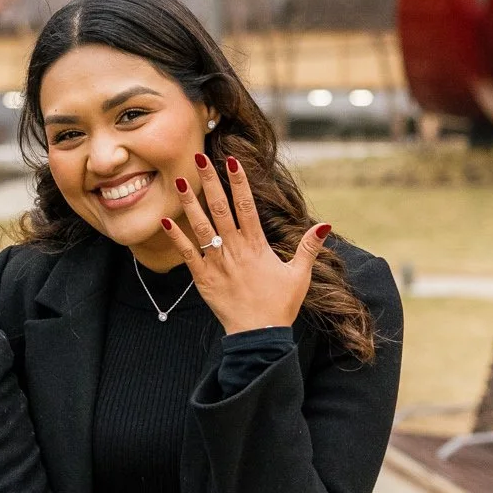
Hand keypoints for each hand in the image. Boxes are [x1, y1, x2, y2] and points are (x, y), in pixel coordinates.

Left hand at [157, 151, 329, 335]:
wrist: (258, 335)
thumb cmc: (280, 305)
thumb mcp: (299, 275)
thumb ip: (309, 247)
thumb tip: (326, 225)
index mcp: (257, 245)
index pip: (246, 205)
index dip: (239, 182)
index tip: (231, 160)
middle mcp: (235, 249)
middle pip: (220, 208)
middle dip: (210, 181)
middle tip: (200, 157)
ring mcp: (217, 262)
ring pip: (201, 226)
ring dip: (190, 202)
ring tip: (181, 180)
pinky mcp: (203, 278)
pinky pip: (187, 254)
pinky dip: (176, 237)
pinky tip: (166, 220)